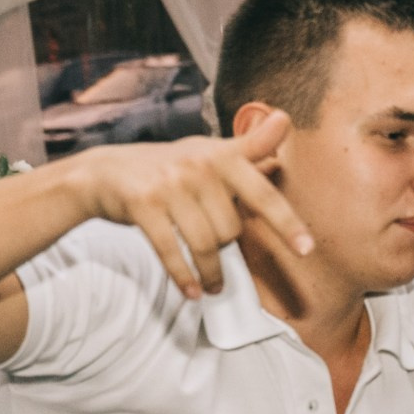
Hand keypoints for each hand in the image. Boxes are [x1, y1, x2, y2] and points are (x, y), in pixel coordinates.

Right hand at [69, 112, 314, 298]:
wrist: (107, 171)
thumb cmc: (169, 166)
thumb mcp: (209, 151)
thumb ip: (249, 146)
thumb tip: (284, 122)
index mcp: (220, 155)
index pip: (262, 193)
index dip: (286, 222)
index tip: (306, 249)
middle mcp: (197, 166)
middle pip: (230, 228)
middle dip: (226, 246)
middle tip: (217, 250)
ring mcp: (169, 185)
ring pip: (206, 243)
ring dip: (211, 272)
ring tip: (214, 285)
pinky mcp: (144, 205)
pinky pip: (173, 251)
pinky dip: (184, 276)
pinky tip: (193, 291)